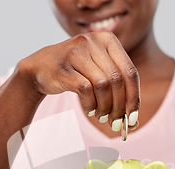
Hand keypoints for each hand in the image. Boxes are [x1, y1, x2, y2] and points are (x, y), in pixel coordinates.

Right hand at [17, 31, 139, 129]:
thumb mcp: (100, 72)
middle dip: (119, 106)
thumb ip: (118, 89)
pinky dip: (90, 105)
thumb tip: (134, 121)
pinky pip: (85, 90)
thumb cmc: (77, 72)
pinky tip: (89, 110)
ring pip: (103, 85)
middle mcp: (93, 42)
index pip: (130, 72)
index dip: (134, 97)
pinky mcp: (63, 68)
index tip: (133, 117)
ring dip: (105, 107)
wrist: (40, 68)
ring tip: (101, 116)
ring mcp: (76, 53)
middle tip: (116, 122)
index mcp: (108, 40)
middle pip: (117, 80)